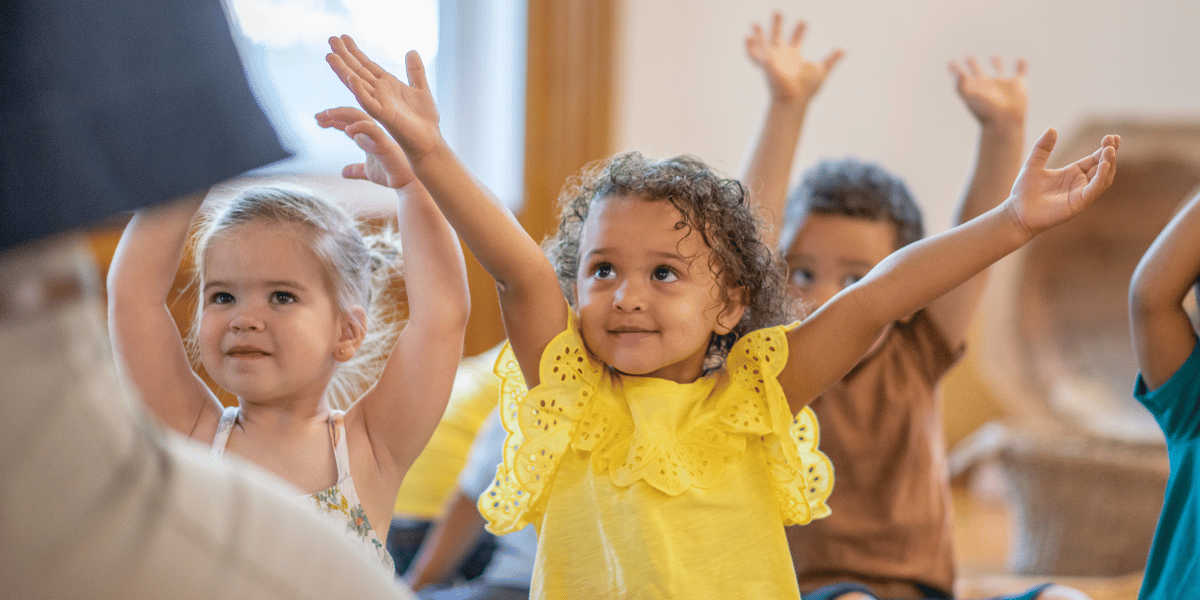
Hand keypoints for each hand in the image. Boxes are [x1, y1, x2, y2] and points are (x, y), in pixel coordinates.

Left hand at [316, 106, 416, 188]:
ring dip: (341, 114)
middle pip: (350, 115)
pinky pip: (371, 129)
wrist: (407, 183)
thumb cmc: (391, 175)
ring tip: (326, 116)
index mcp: (367, 137)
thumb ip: (356, 170)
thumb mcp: (368, 172)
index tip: (317, 120)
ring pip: (359, 116)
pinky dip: (359, 126)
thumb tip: (343, 172)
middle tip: (317, 116)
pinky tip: (346, 130)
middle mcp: (372, 132)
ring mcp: (378, 135)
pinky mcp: (384, 142)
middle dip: (333, 114)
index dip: (332, 120)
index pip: (347, 123)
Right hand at [326, 35, 441, 160]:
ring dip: (344, 71)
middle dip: (344, 56)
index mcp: (387, 85)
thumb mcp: (421, 89)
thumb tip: (411, 51)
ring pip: (357, 85)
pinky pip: (369, 103)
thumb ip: (415, 71)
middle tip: (330, 39)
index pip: (366, 65)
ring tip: (331, 57)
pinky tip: (352, 79)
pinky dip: (360, 91)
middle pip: (358, 71)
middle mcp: (379, 93)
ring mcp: (380, 104)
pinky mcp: (385, 117)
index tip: (342, 37)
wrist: (430, 141)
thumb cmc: (424, 120)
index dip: (354, 52)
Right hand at [745, 12, 844, 105]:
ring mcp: (772, 60)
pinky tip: (746, 37)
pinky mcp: (764, 64)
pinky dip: (749, 47)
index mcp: (794, 57)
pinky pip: (754, 55)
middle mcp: (782, 56)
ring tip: (754, 23)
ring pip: (763, 44)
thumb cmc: (806, 89)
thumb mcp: (821, 70)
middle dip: (778, 25)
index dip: (799, 30)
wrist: (794, 98)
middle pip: (778, 37)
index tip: (803, 22)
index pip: (796, 40)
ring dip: (758, 34)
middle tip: (777, 12)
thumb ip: (831, 59)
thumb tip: (843, 50)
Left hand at [949, 56, 1027, 127]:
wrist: (1005, 122)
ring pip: (999, 70)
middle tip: (968, 57)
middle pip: (978, 72)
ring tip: (993, 57)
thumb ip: (960, 84)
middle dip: (973, 64)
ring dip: (997, 63)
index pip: (961, 76)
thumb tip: (956, 72)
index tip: (950, 62)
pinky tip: (1021, 60)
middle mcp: (987, 85)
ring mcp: (1003, 84)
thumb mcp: (969, 96)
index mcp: (974, 87)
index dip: (955, 69)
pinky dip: (1021, 65)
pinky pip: (1020, 71)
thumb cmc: (985, 111)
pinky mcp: (1018, 84)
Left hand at [1007, 129, 1118, 235]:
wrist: (1017, 212)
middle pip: (1103, 167)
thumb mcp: (1033, 164)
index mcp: (1072, 173)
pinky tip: (1103, 164)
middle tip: (1113, 140)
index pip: (1095, 159)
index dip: (1105, 149)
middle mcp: (1080, 183)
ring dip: (1109, 164)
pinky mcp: (1078, 203)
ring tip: (1110, 149)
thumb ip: (1042, 148)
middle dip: (1110, 153)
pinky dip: (1100, 177)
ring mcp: (1080, 194)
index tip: (1112, 137)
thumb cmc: (1024, 191)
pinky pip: (1094, 189)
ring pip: (1103, 178)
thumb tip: (1052, 129)